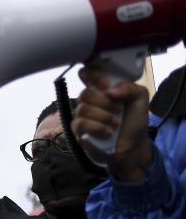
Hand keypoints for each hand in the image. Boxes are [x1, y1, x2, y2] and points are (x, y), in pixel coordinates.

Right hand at [72, 65, 152, 181]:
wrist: (132, 145)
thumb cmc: (133, 122)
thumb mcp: (141, 100)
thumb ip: (131, 88)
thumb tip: (111, 91)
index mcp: (101, 89)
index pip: (86, 73)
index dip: (93, 75)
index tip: (107, 85)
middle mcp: (89, 100)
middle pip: (85, 93)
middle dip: (105, 102)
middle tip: (118, 110)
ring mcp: (81, 115)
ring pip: (83, 109)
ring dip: (104, 117)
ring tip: (115, 124)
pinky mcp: (78, 130)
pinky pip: (80, 123)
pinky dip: (97, 127)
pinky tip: (107, 132)